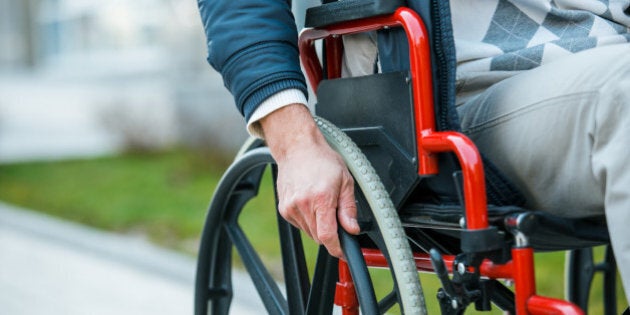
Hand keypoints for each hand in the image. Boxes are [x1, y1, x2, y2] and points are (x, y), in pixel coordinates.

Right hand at [260, 104, 359, 257]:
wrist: (298, 148)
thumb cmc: (322, 160)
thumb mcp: (345, 181)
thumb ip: (349, 208)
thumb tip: (352, 229)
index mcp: (321, 199)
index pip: (327, 236)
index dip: (337, 248)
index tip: (343, 252)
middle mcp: (303, 205)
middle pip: (319, 237)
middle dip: (331, 233)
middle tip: (335, 214)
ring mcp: (291, 208)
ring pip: (310, 232)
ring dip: (319, 226)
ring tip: (322, 203)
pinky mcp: (284, 209)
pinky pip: (300, 225)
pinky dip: (309, 220)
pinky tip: (311, 203)